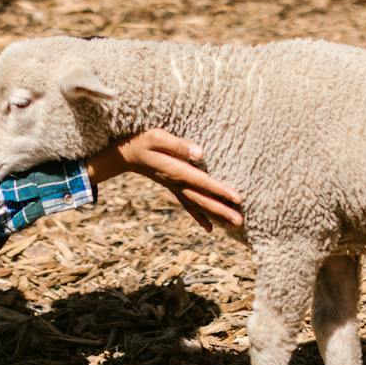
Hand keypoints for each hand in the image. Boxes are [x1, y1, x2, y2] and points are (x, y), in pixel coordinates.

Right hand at [88, 129, 243, 231]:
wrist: (124, 155)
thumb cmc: (141, 141)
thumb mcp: (156, 137)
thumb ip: (177, 145)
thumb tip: (200, 153)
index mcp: (175, 170)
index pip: (202, 182)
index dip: (220, 190)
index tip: (238, 198)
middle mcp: (176, 183)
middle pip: (202, 199)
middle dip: (222, 210)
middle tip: (240, 221)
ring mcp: (174, 188)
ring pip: (198, 205)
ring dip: (217, 215)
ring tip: (236, 224)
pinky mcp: (173, 188)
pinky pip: (189, 205)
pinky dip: (200, 216)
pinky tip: (210, 227)